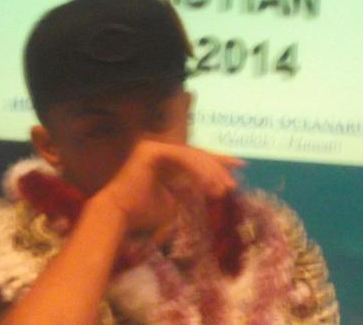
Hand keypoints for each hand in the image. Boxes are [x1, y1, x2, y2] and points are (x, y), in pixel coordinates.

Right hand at [94, 140, 242, 238]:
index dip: (218, 161)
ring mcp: (153, 147)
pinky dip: (196, 169)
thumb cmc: (144, 213)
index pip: (195, 158)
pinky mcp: (151, 150)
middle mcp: (159, 150)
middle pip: (196, 153)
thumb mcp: (176, 201)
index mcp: (164, 160)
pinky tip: (208, 184)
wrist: (121, 215)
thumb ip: (191, 192)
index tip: (240, 166)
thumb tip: (214, 191)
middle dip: (218, 167)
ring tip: (222, 189)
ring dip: (209, 171)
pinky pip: (181, 156)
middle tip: (233, 183)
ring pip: (190, 155)